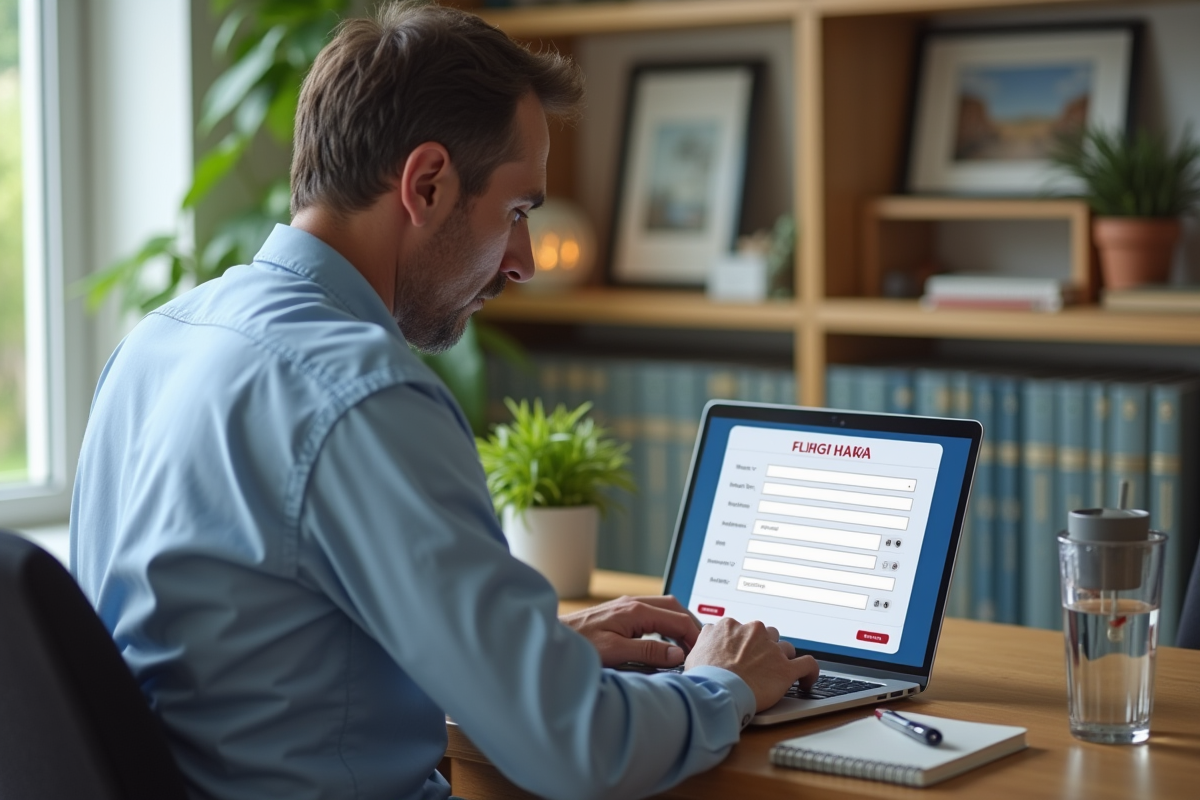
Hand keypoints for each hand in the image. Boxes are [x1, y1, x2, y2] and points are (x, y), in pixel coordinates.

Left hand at [560, 595, 700, 667]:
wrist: (554, 640)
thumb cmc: (579, 645)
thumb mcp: (615, 652)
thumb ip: (648, 652)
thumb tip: (677, 654)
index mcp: (635, 610)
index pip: (677, 619)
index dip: (693, 636)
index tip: (701, 653)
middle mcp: (633, 604)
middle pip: (673, 607)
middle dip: (689, 625)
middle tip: (698, 646)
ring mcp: (625, 607)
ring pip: (663, 608)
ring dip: (677, 624)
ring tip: (685, 645)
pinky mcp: (619, 614)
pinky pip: (651, 614)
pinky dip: (664, 625)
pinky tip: (663, 640)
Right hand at [684, 617, 818, 711]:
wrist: (716, 691)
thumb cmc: (704, 677)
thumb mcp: (695, 651)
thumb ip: (706, 639)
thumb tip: (708, 637)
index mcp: (731, 626)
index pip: (743, 629)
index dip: (744, 643)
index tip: (744, 655)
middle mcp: (753, 632)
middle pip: (767, 634)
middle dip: (765, 648)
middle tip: (758, 666)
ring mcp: (771, 649)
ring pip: (786, 648)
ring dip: (783, 659)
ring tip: (778, 674)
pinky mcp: (786, 669)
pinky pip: (808, 665)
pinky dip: (810, 672)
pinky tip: (807, 680)